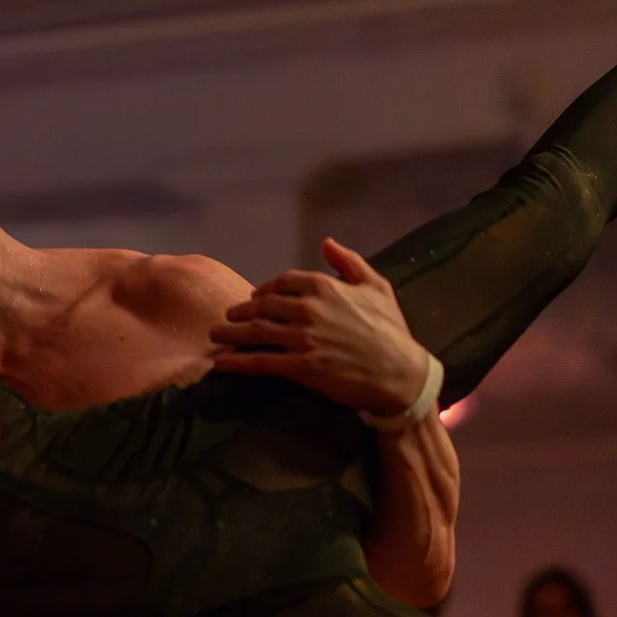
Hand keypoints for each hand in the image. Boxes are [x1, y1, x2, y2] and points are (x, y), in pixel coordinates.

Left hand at [208, 238, 430, 418]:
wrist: (402, 374)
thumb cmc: (391, 330)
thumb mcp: (376, 287)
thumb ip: (349, 262)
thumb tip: (327, 242)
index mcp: (325, 286)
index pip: (282, 282)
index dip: (264, 290)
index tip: (255, 297)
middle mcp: (309, 309)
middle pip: (262, 306)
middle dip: (241, 312)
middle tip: (228, 318)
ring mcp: (303, 338)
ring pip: (256, 332)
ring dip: (229, 334)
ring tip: (214, 336)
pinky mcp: (301, 366)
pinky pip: (260, 361)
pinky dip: (236, 362)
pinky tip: (221, 362)